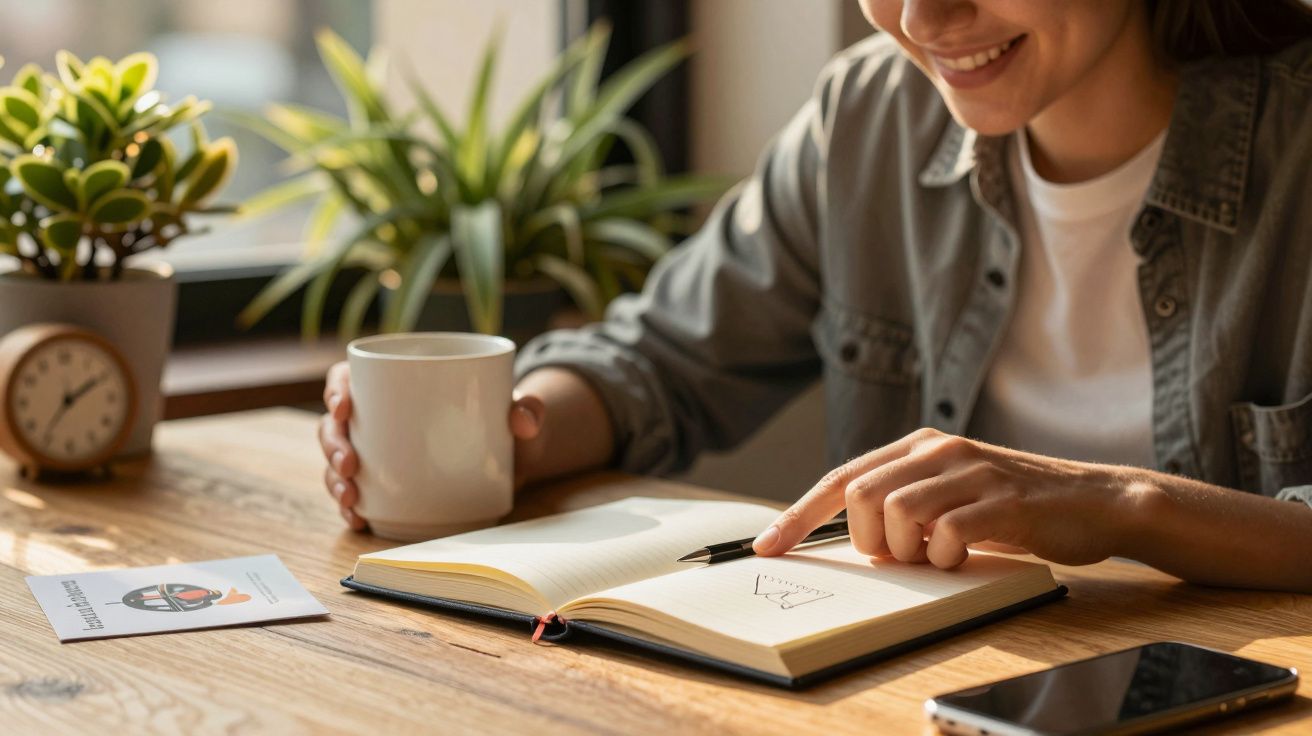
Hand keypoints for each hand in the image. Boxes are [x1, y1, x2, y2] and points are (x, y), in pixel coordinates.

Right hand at [318, 361, 549, 531]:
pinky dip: (351, 509)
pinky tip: (357, 519)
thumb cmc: (505, 422)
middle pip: (334, 424)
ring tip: (350, 499)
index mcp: (396, 383)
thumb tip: (525, 420)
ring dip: (335, 481)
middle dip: (332, 445)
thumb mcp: (519, 412)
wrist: (513, 458)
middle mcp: (378, 418)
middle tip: (350, 465)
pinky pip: (355, 495)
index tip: (344, 407)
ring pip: (337, 462)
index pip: (349, 377)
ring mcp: (377, 454)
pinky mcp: (385, 486)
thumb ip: (529, 409)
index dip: (336, 389)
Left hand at [752, 428, 1145, 568]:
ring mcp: (971, 472)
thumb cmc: (1014, 507)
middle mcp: (938, 450)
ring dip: (909, 552)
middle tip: (903, 555)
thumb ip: (903, 504)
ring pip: (898, 514)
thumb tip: (854, 541)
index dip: (797, 515)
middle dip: (867, 539)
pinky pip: (947, 535)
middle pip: (859, 496)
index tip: (766, 546)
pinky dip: (946, 558)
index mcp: (917, 447)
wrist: (1096, 500)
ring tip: (940, 555)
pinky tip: (965, 557)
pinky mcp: (1002, 501)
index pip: (839, 478)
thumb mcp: (950, 494)